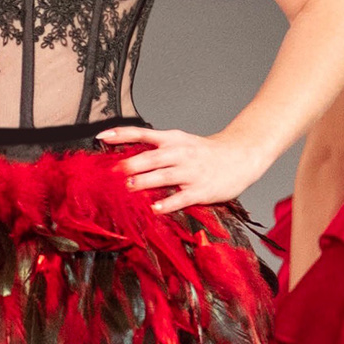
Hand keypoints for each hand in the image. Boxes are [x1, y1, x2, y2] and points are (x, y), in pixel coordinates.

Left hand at [99, 126, 262, 214]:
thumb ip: (156, 149)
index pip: (142, 134)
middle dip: (130, 164)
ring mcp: (191, 172)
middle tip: (111, 172)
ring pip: (164, 176)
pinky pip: (182, 197)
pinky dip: (168, 203)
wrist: (241, 155)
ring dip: (145, 181)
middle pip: (151, 157)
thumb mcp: (181, 142)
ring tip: (129, 186)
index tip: (102, 137)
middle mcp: (180, 153)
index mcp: (172, 139)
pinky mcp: (201, 189)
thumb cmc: (205, 152)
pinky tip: (156, 209)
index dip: (121, 135)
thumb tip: (125, 157)